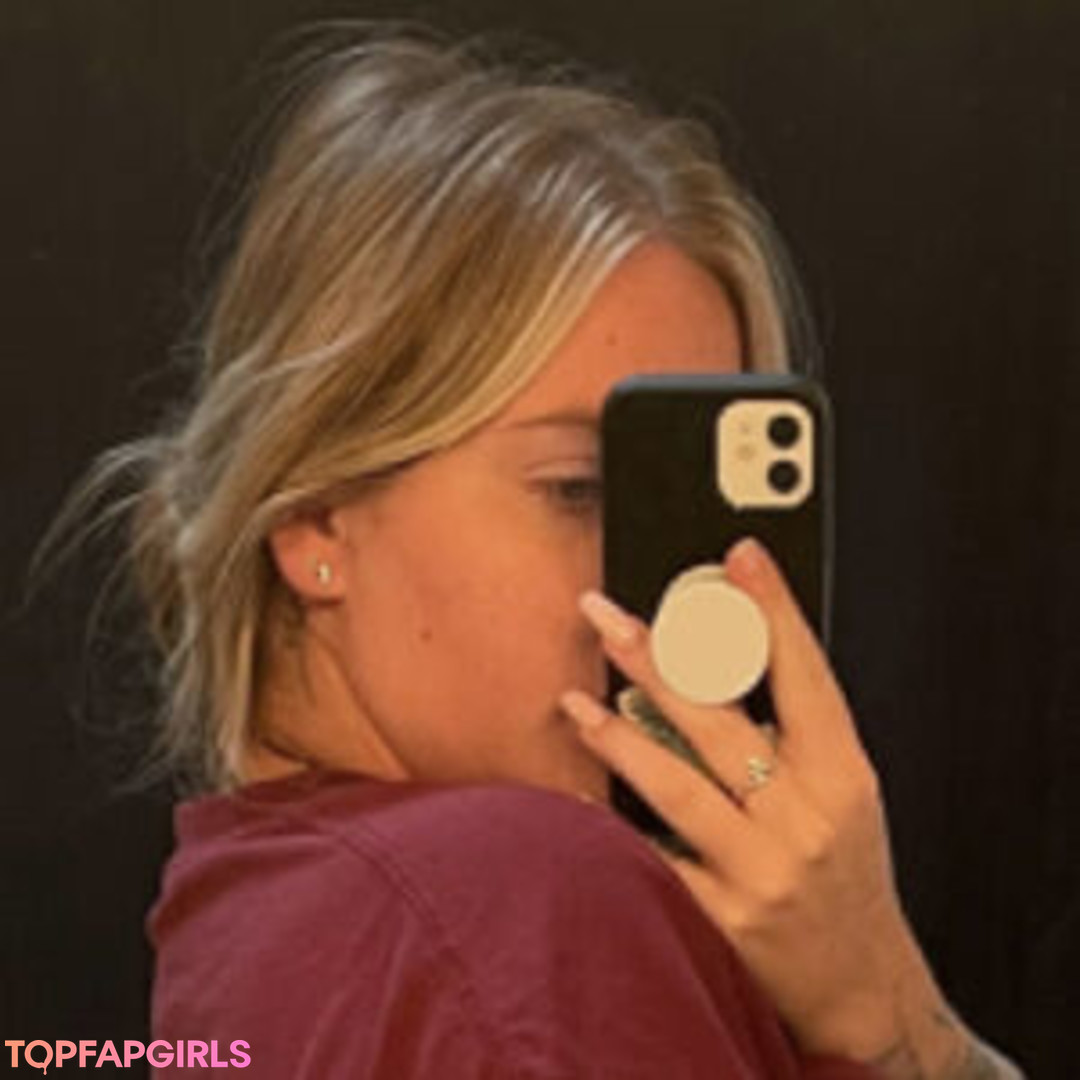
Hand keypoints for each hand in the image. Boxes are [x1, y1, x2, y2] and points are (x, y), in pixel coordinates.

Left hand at [559, 536, 926, 1063]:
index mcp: (842, 776)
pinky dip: (608, 825)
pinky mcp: (725, 919)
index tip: (741, 556)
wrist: (864, 985)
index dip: (773, 611)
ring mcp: (763, 871)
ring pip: (679, 787)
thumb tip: (729, 651)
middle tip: (605, 613)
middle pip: (722, 723)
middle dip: (658, 660)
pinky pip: (654, 861)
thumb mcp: (844, 795)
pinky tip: (571, 794)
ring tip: (573, 699)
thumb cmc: (846, 873)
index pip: (807, 676)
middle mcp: (804, 819)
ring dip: (619, 737)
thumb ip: (795, 733)